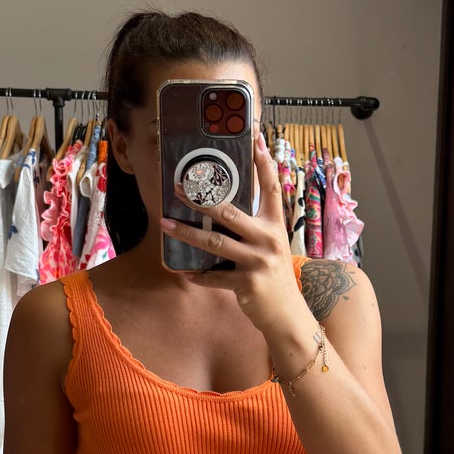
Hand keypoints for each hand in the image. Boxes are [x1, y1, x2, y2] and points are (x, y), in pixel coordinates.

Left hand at [159, 132, 310, 346]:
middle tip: (178, 187)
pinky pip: (214, 276)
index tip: (255, 137)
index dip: (263, 161)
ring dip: (187, 233)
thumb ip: (253, 227)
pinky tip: (183, 271)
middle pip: (231, 212)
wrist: (288, 315)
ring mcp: (259, 261)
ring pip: (215, 243)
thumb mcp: (271, 246)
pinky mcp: (248, 284)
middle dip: (201, 199)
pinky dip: (197, 275)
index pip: (270, 187)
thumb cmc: (274, 277)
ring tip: (166, 224)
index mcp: (276, 225)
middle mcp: (269, 239)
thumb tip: (222, 207)